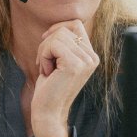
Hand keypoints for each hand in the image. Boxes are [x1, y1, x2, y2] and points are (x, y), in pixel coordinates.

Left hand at [30, 20, 99, 136]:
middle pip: (64, 29)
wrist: (48, 112)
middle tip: (45, 63)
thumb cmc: (50, 87)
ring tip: (47, 69)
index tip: (46, 43)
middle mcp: (92, 57)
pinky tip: (47, 72)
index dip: (57, 28)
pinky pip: (52, 45)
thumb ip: (64, 44)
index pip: (76, 24)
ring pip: (57, 36)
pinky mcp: (75, 65)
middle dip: (47, 43)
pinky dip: (43, 56)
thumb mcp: (59, 60)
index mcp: (91, 55)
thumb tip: (57, 26)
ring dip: (44, 51)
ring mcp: (86, 61)